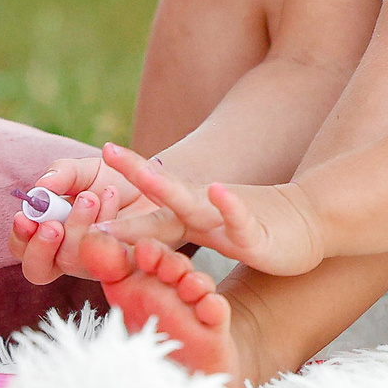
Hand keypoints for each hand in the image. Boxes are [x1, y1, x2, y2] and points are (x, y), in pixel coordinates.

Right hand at [8, 155, 166, 284]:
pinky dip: (104, 222)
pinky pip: (104, 255)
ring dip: (77, 225)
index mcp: (50, 232)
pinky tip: (112, 198)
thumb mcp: (83, 170)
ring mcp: (92, 263)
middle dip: (41, 247)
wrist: (156, 181)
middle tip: (53, 225)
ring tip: (92, 196)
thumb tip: (39, 188)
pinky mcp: (119, 266)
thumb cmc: (113, 180)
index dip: (19, 237)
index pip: (22, 247)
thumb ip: (61, 174)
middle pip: (37, 269)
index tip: (24, 217)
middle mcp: (66, 254)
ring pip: (70, 260)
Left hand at [95, 142, 326, 276]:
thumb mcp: (204, 232)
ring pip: (192, 202)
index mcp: (186, 213)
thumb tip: (125, 236)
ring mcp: (224, 218)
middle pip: (161, 190)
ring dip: (167, 188)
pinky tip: (217, 191)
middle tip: (105, 152)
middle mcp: (201, 210)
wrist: (305, 224)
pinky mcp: (252, 235)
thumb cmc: (249, 229)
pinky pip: (238, 218)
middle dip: (132, 172)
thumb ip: (169, 231)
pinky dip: (227, 205)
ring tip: (143, 173)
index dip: (115, 193)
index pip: (145, 202)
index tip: (82, 189)